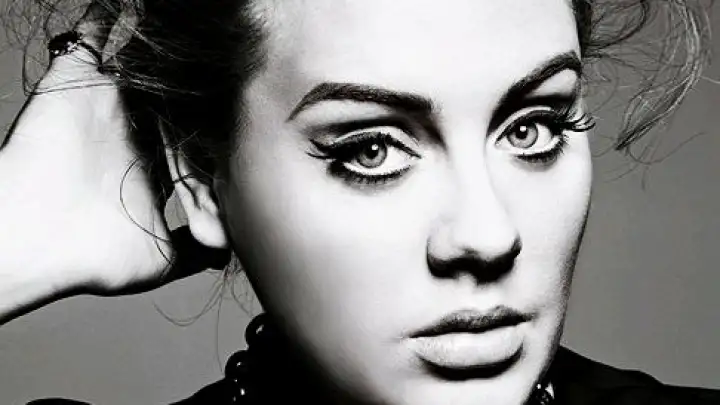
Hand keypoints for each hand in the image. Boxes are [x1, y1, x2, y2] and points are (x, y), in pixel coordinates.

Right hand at [0, 5, 228, 323]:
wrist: (33, 239)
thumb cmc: (92, 256)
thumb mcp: (161, 259)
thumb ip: (195, 251)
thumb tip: (227, 252)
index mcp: (151, 166)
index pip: (194, 137)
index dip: (220, 127)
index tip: (251, 113)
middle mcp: (132, 132)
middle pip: (174, 97)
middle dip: (201, 81)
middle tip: (239, 58)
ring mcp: (105, 103)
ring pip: (143, 64)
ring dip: (166, 47)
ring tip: (202, 26)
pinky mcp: (78, 78)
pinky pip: (99, 33)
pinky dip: (116, 14)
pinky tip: (147, 5)